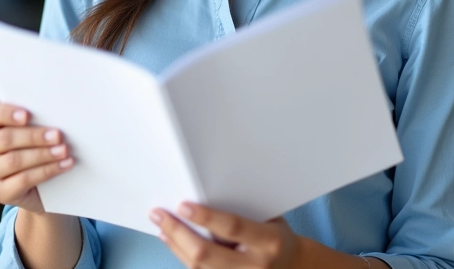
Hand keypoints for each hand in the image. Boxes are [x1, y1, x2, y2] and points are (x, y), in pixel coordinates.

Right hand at [0, 101, 74, 212]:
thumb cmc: (35, 143)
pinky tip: (63, 165)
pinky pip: (21, 180)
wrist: (38, 182)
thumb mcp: (32, 127)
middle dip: (34, 137)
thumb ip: (35, 118)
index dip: (6, 113)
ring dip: (43, 155)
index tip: (27, 116)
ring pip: (13, 161)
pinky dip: (46, 171)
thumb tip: (54, 115)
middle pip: (5, 138)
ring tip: (64, 151)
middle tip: (58, 135)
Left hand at [150, 202, 300, 267]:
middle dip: (178, 233)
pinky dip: (182, 257)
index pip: (232, 227)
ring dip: (175, 245)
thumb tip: (204, 191)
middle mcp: (255, 267)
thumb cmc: (276, 236)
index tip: (183, 204)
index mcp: (268, 242)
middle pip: (207, 254)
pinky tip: (173, 242)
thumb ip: (242, 210)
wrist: (294, 268)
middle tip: (159, 214)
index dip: (206, 216)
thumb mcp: (269, 218)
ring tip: (162, 226)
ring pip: (198, 268)